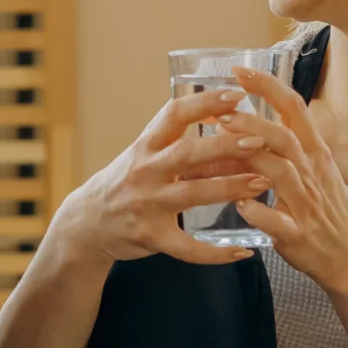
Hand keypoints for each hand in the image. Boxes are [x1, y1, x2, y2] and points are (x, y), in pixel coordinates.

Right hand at [52, 85, 273, 265]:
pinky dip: (216, 253)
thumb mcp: (142, 156)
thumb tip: (229, 125)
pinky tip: (242, 251)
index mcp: (144, 146)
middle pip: (188, 153)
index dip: (205, 102)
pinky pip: (188, 248)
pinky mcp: (151, 237)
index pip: (174, 114)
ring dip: (230, 188)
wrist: (86, 225)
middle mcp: (144, 172)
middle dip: (225, 146)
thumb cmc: (123, 184)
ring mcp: (146, 206)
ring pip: (193, 195)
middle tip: (259, 140)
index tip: (237, 95)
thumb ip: (178, 142)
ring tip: (262, 182)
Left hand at [222, 66, 347, 292]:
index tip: (239, 70)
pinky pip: (276, 219)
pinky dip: (256, 210)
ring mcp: (307, 203)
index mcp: (315, 153)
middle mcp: (313, 172)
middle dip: (251, 119)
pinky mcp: (298, 233)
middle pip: (284, 135)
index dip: (267, 86)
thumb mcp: (314, 169)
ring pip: (281, 170)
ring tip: (219, 141)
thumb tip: (254, 122)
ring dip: (250, 155)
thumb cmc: (326, 210)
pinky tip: (237, 204)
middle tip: (219, 109)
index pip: (295, 108)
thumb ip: (288, 146)